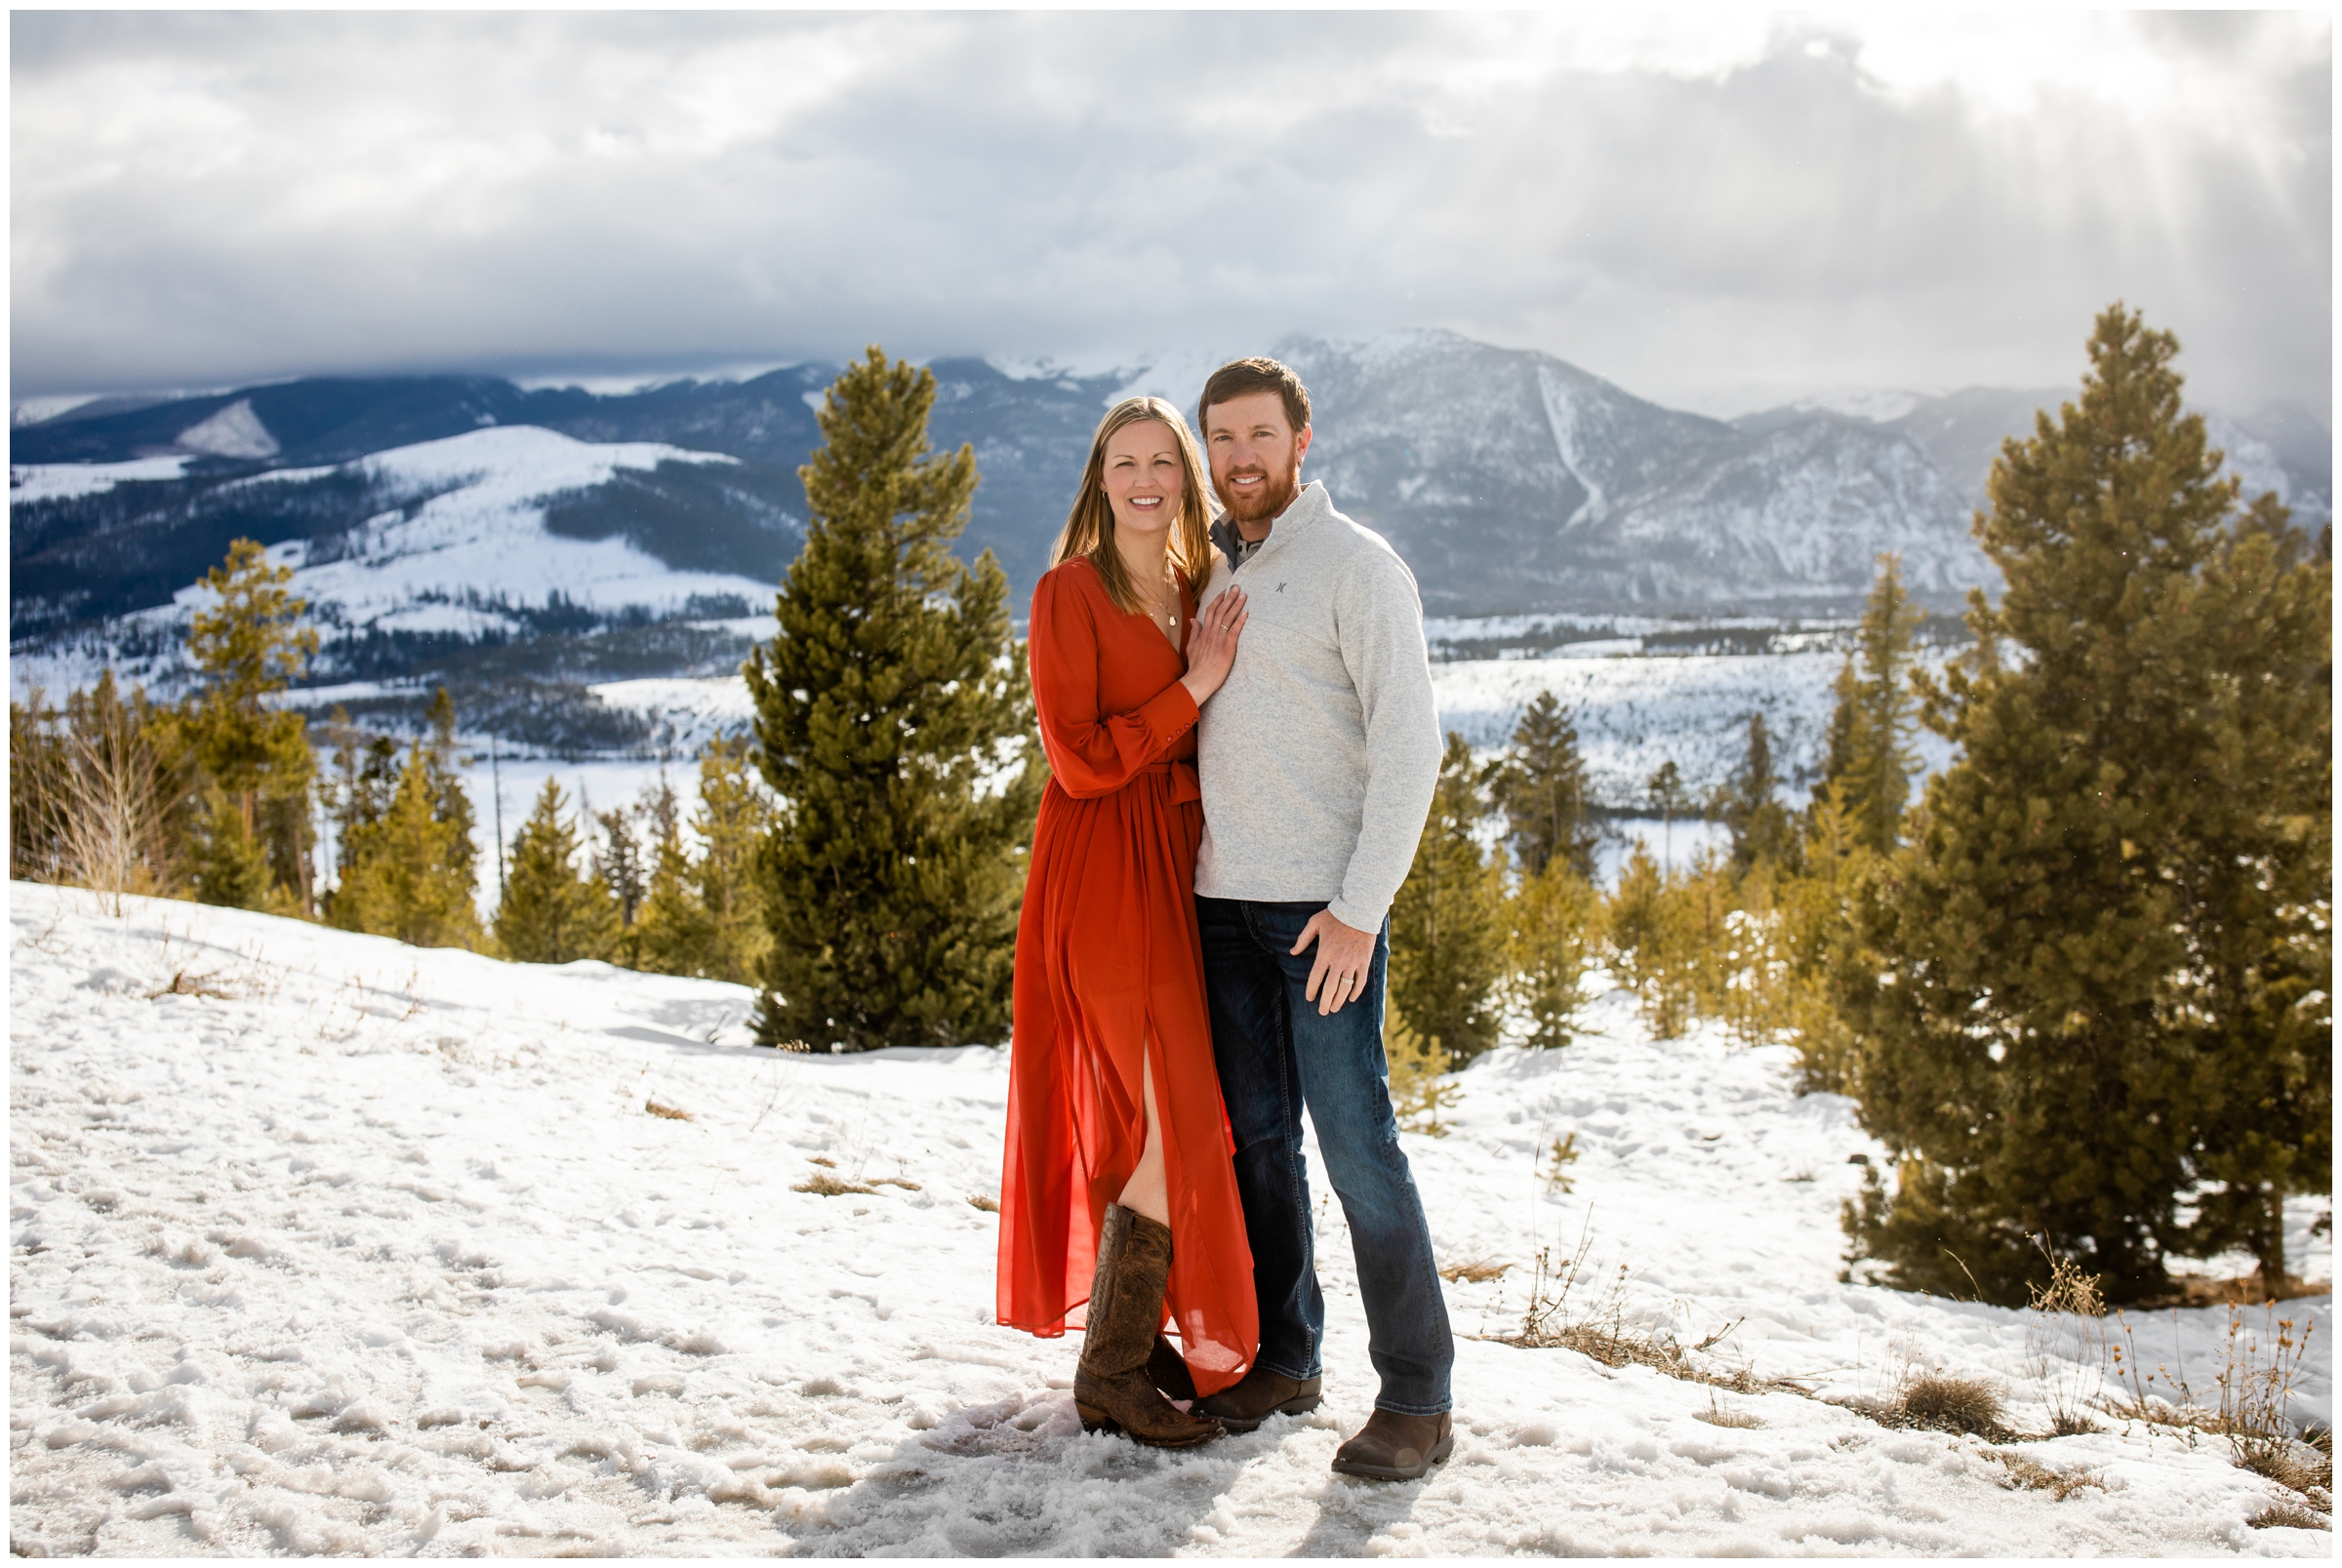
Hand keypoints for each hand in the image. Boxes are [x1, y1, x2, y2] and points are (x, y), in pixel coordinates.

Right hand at [1179, 586, 1248, 705]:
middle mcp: (1212, 632)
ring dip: (1236, 605)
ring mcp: (1220, 639)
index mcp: (1204, 632)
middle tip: (1237, 587)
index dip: (1217, 600)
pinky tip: (1246, 613)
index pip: (1210, 611)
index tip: (1223, 592)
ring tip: (1243, 595)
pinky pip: (1235, 631)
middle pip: (1221, 611)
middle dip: (1229, 598)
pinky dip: (1240, 621)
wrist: (1200, 679)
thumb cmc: (1196, 665)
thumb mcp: (1191, 646)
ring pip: (1228, 618)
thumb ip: (1194, 632)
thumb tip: (1193, 620)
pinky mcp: (1228, 647)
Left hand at [1292, 908, 1375, 1015]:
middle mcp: (1338, 961)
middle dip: (1325, 1002)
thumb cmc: (1334, 915)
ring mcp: (1352, 963)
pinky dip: (1356, 991)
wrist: (1359, 910)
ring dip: (1339, 1000)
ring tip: (1334, 1008)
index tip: (1309, 999)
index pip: (1315, 978)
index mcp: (1324, 953)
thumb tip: (1292, 952)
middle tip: (1322, 1012)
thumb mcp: (1314, 923)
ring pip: (1345, 988)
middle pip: (1330, 988)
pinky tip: (1351, 998)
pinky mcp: (1364, 961)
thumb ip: (1303, 939)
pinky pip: (1360, 981)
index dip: (1312, 991)